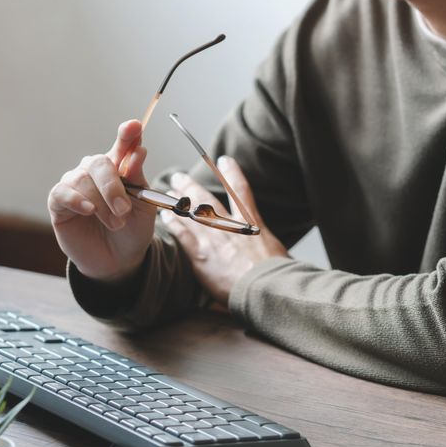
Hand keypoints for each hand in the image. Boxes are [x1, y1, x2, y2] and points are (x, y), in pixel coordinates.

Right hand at [47, 120, 157, 281]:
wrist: (118, 260)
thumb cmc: (132, 229)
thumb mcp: (143, 205)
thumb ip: (138, 178)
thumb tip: (138, 150)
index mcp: (119, 167)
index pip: (123, 144)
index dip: (127, 135)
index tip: (133, 127)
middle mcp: (94, 171)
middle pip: (99, 162)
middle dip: (113, 186)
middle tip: (124, 210)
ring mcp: (75, 184)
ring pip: (83, 180)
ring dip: (101, 203)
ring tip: (115, 223)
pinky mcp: (58, 202)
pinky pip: (63, 192)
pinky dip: (76, 199)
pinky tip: (88, 210)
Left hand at [162, 156, 288, 306]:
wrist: (266, 285)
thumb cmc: (278, 274)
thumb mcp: (280, 253)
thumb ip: (270, 248)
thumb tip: (277, 255)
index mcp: (251, 223)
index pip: (241, 191)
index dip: (232, 173)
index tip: (224, 160)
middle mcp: (230, 225)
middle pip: (207, 199)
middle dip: (191, 187)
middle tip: (180, 178)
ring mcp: (214, 238)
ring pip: (191, 213)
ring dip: (178, 201)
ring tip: (169, 192)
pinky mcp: (202, 255)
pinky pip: (183, 234)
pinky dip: (173, 223)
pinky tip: (165, 215)